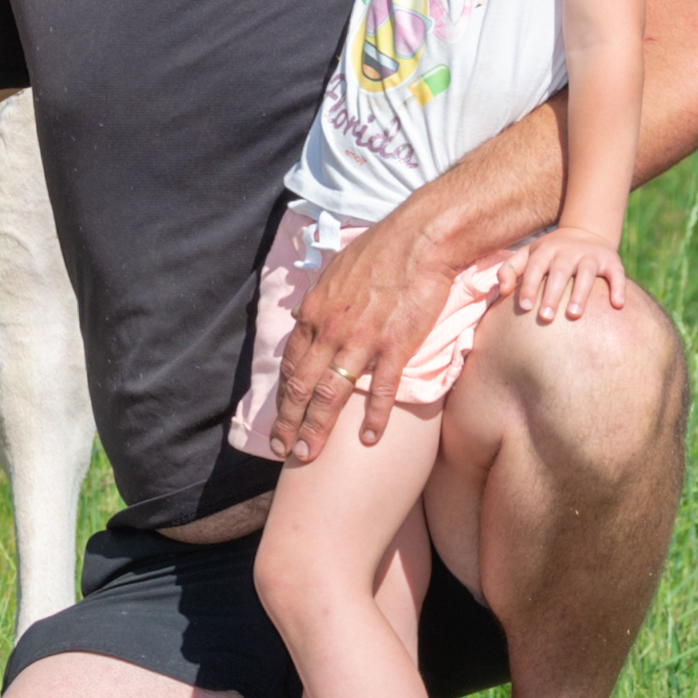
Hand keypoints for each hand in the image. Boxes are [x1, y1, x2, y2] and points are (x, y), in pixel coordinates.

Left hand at [270, 212, 436, 456]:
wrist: (419, 240)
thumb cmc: (378, 252)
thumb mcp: (333, 273)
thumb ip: (318, 301)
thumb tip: (301, 316)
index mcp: (313, 314)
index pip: (291, 366)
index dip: (282, 399)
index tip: (278, 422)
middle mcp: (330, 331)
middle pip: (302, 387)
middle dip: (289, 423)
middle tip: (282, 451)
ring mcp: (361, 341)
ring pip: (331, 395)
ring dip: (316, 429)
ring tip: (307, 456)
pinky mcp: (395, 346)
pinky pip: (381, 390)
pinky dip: (374, 417)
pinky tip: (367, 440)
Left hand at [507, 226, 629, 326]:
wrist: (585, 233)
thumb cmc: (550, 253)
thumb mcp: (528, 254)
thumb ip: (511, 270)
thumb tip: (502, 291)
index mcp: (545, 250)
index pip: (535, 268)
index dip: (529, 286)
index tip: (525, 308)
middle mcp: (568, 251)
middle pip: (560, 272)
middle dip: (552, 294)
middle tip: (546, 317)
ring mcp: (591, 255)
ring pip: (587, 273)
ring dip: (581, 293)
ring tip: (574, 315)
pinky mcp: (611, 260)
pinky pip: (617, 274)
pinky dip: (618, 287)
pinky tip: (617, 304)